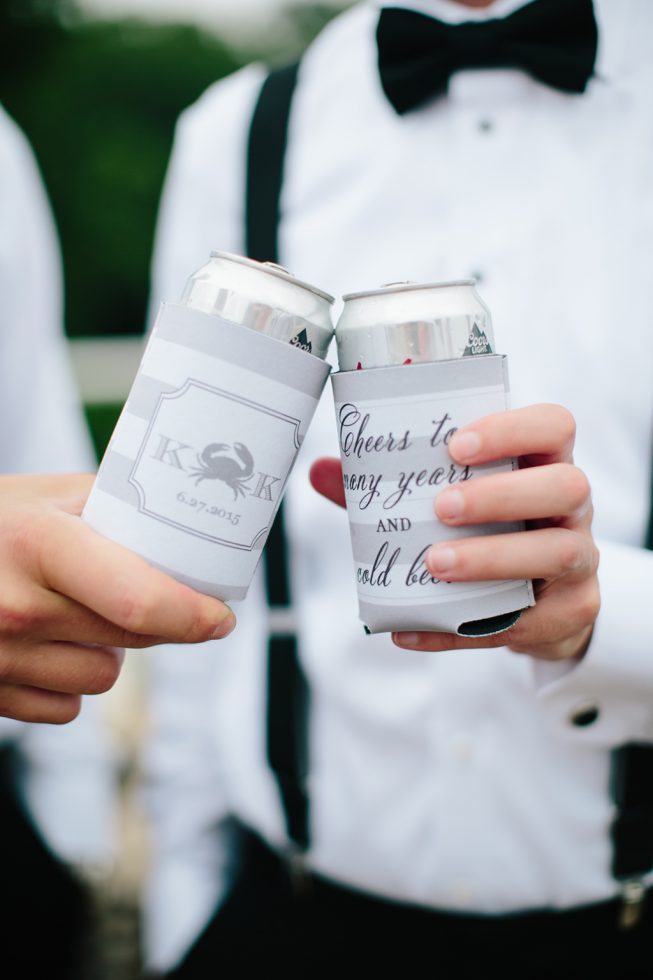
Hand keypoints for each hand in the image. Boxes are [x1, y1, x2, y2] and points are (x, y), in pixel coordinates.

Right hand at [0, 474, 235, 723]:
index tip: (220, 616)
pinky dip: (67, 681)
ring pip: (104, 677)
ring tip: (75, 611)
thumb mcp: (40, 495)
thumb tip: (179, 527)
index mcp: (41, 545)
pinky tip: (44, 644)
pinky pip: (65, 707)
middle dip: (159, 620)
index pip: (139, 603)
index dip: (193, 616)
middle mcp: (19, 609)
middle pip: (132, 639)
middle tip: (154, 592)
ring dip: (107, 650)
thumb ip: (108, 508)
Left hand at [310, 404, 599, 661]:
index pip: (554, 426)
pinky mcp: (571, 613)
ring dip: (492, 558)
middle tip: (441, 507)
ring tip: (434, 564)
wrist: (540, 603)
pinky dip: (459, 630)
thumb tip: (321, 470)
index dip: (512, 430)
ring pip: (560, 553)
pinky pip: (523, 624)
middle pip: (568, 486)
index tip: (456, 445)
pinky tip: (410, 628)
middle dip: (502, 494)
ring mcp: (580, 561)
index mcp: (544, 464)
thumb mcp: (450, 501)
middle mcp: (572, 509)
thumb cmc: (490, 531)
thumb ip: (390, 485)